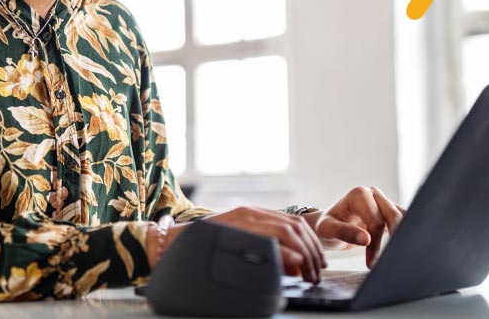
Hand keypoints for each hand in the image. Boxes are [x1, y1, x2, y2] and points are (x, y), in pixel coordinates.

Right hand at [158, 206, 326, 282]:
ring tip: (309, 274)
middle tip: (318, 271)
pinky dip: (287, 253)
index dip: (310, 241)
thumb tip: (289, 265)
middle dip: (312, 249)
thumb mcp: (234, 244)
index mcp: (251, 213)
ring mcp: (243, 220)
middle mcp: (250, 213)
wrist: (170, 245)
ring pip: (288, 231)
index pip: (291, 222)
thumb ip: (258, 249)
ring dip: (304, 254)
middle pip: (294, 226)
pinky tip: (294, 265)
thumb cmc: (201, 250)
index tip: (317, 260)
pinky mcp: (237, 231)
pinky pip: (270, 240)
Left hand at [304, 187, 404, 268]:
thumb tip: (366, 240)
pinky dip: (405, 235)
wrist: (329, 225)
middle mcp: (373, 193)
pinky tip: (400, 251)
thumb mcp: (328, 229)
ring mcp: (383, 201)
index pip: (376, 221)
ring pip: (403, 219)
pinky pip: (405, 221)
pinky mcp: (390, 211)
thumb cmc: (326, 226)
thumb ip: (344, 232)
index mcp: (358, 194)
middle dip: (392, 242)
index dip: (375, 243)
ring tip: (395, 258)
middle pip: (393, 217)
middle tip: (387, 263)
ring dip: (401, 238)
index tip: (372, 263)